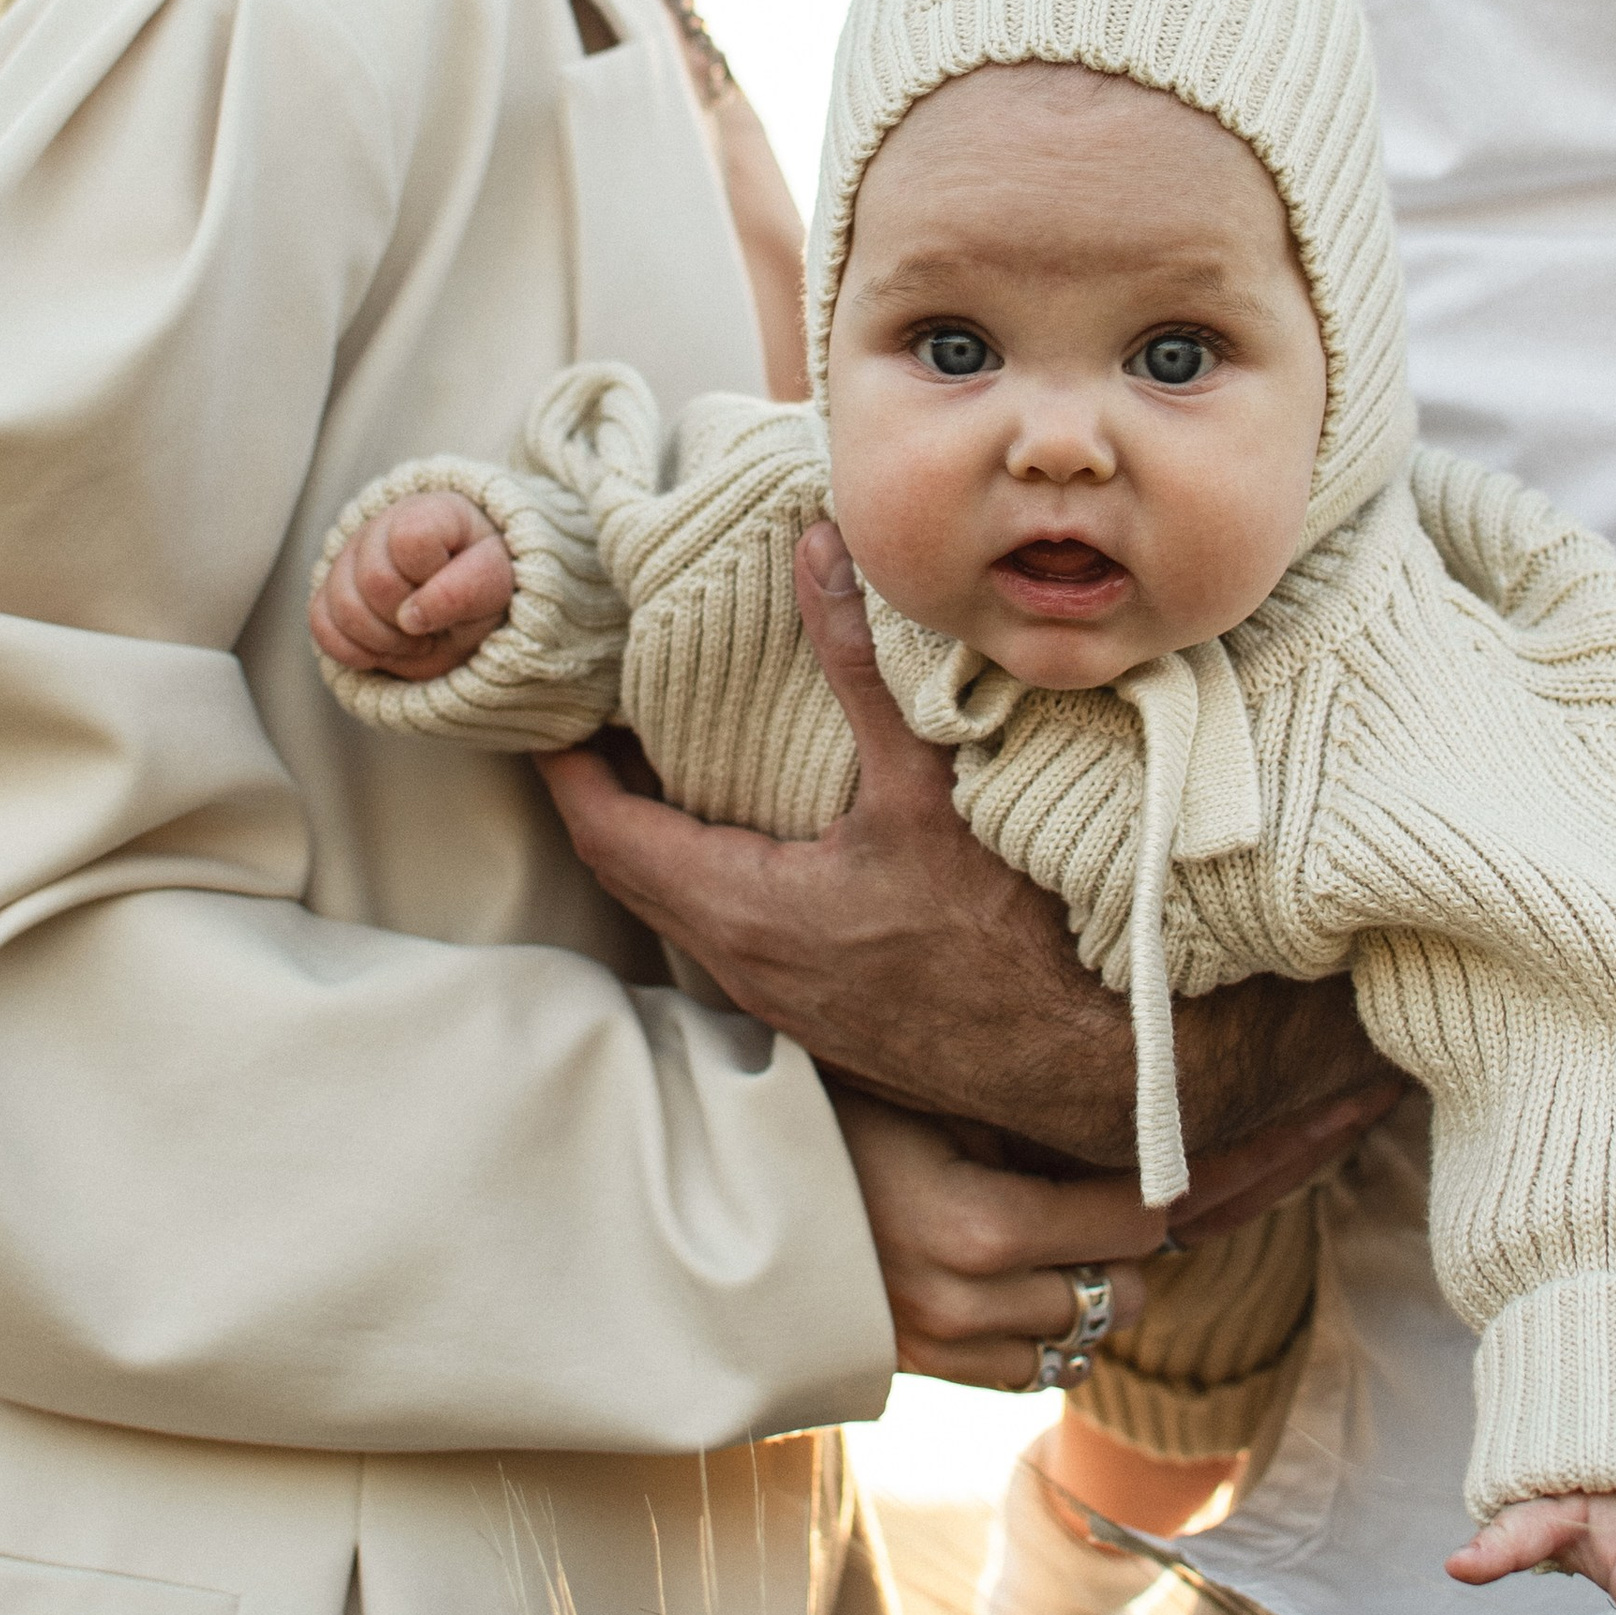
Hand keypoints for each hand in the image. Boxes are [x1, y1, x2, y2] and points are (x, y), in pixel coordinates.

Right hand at [309, 491, 513, 682]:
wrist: (470, 604)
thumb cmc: (484, 584)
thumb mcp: (496, 584)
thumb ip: (465, 591)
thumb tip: (410, 617)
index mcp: (431, 512)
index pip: (410, 539)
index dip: (429, 578)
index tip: (454, 590)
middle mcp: (383, 525)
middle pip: (373, 580)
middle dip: (408, 619)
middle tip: (436, 628)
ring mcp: (351, 557)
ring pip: (342, 606)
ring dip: (384, 641)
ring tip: (416, 642)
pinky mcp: (331, 591)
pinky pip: (321, 625)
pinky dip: (354, 651)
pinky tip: (384, 651)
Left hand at [538, 520, 1408, 1164]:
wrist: (1068, 1063)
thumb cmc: (999, 936)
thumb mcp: (922, 784)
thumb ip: (857, 663)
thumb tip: (817, 551)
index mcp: (740, 908)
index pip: (605, 830)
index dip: (565, 764)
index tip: (548, 703)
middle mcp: (737, 963)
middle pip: (626, 869)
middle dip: (601, 791)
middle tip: (596, 713)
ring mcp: (774, 997)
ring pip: (675, 907)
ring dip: (657, 836)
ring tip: (662, 757)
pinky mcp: (814, 1011)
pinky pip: (725, 932)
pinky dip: (709, 874)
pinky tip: (752, 834)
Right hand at [826, 1086, 1164, 1388]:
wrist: (734, 1172)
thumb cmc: (845, 1111)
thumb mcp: (947, 1103)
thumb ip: (1043, 1133)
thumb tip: (1144, 1139)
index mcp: (978, 1229)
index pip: (1131, 1225)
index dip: (1156, 1184)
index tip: (1155, 1153)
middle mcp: (963, 1305)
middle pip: (1117, 1294)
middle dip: (1123, 1243)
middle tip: (1103, 1192)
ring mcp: (936, 1348)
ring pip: (1076, 1343)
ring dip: (1085, 1292)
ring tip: (1059, 1237)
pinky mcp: (915, 1368)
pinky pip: (1022, 1373)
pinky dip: (1038, 1331)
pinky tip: (1015, 1279)